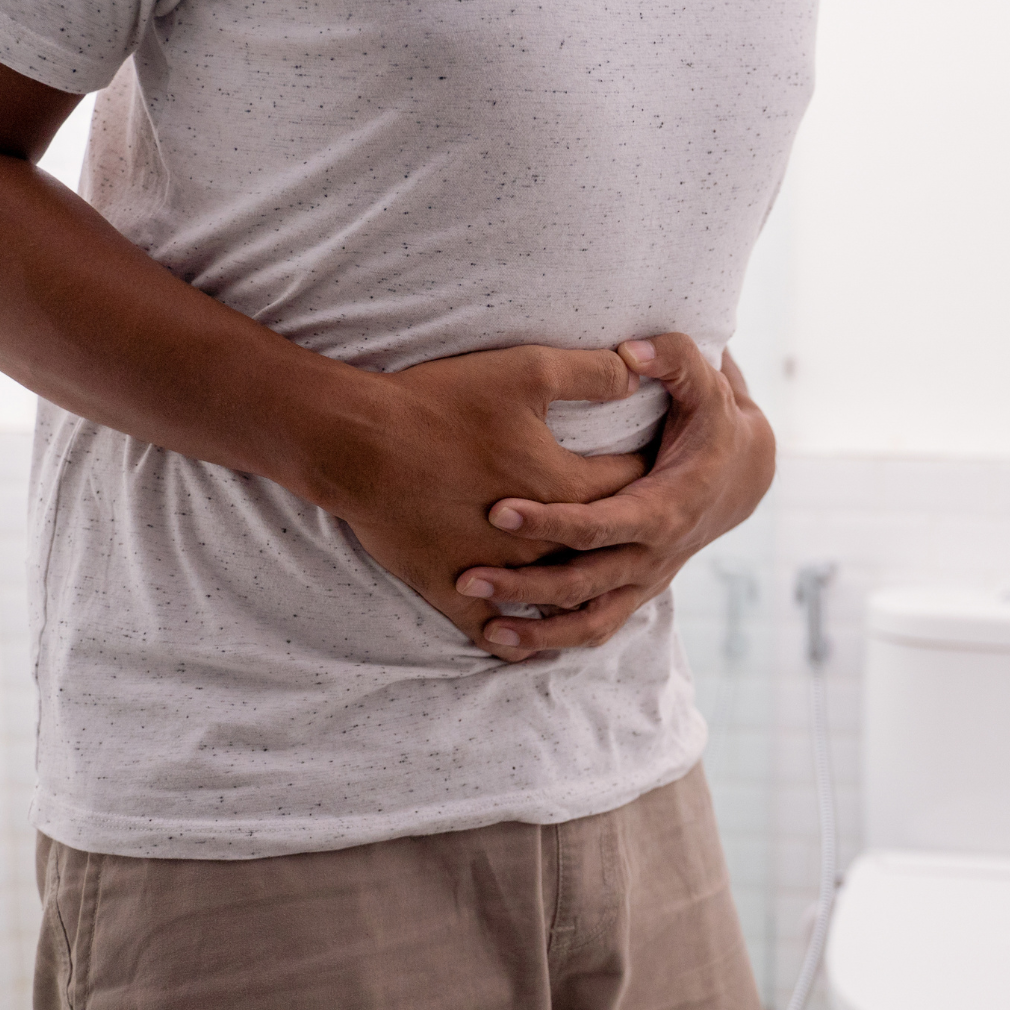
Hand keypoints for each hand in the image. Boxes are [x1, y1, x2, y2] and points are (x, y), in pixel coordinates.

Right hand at [314, 344, 645, 660]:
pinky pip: (493, 630)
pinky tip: (526, 638)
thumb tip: (638, 374)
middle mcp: (540, 542)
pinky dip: (514, 638)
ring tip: (589, 578)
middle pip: (595, 543)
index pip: (628, 484)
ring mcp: (496, 572)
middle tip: (631, 518)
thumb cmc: (440, 402)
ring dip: (573, 587)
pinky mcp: (451, 591)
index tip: (653, 457)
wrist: (355, 443)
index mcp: (565, 488)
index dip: (644, 467)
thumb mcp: (524, 371)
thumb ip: (590, 373)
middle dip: (616, 529)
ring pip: (552, 594)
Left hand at [452, 333, 775, 651]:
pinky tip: (505, 640)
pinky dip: (555, 641)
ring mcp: (646, 580)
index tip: (496, 509)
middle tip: (467, 577)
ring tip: (483, 625)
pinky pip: (595, 628)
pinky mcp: (636, 592)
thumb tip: (628, 350)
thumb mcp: (707, 386)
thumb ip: (672, 358)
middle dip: (525, 585)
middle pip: (583, 582)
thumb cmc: (715, 424)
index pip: (599, 523)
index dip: (549, 521)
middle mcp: (655, 554)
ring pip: (589, 619)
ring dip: (537, 630)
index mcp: (665, 508)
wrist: (747, 475)